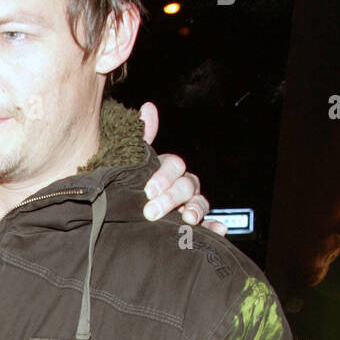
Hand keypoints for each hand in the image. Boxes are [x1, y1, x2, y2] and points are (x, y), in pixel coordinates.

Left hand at [138, 102, 226, 234]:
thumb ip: (141, 140)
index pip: (174, 166)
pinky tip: (217, 231)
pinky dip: (215, 228)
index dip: (163, 177)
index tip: (148, 191)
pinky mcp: (196, 227)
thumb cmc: (131, 190)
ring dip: (197, 209)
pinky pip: (211, 226)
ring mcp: (191, 207)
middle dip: (171, 198)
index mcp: (169, 171)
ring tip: (188, 218)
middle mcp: (182, 187)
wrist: (122, 221)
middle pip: (186, 186)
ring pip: (200, 204)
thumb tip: (148, 108)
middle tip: (151, 212)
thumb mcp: (132, 166)